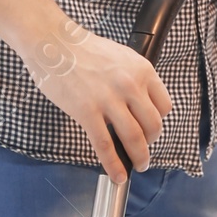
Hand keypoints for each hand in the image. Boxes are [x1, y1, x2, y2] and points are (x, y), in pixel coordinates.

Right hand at [23, 23, 172, 182]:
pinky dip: (114, 165)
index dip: (159, 122)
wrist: (52, 41)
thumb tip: (137, 105)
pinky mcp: (87, 111)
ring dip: (139, 157)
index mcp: (142, 70)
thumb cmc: (83, 49)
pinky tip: (117, 175)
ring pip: (134, 138)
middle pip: (153, 126)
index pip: (164, 106)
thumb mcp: (121, 57)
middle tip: (145, 151)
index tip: (151, 129)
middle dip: (151, 143)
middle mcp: (130, 85)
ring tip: (138, 166)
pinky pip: (105, 145)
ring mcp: (109, 99)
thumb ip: (133, 80)